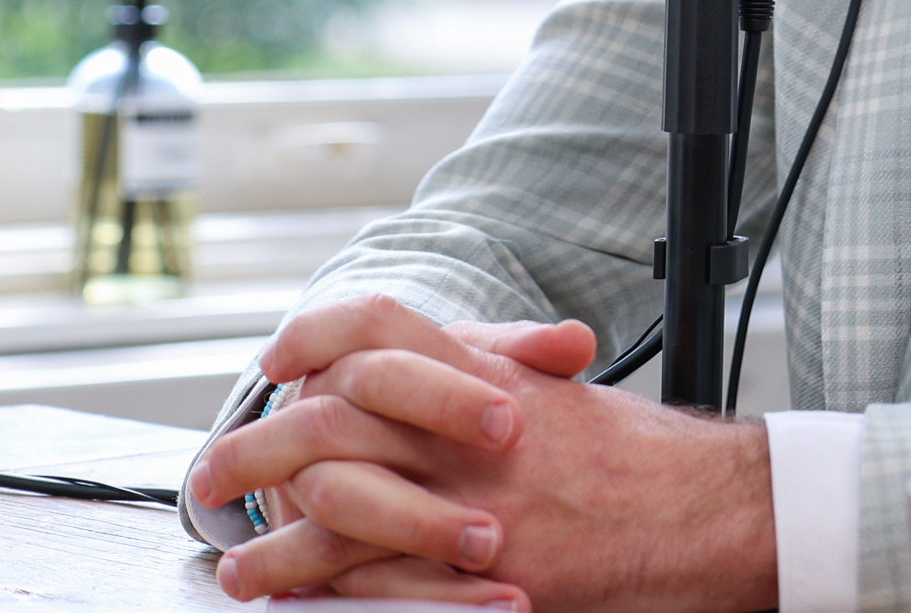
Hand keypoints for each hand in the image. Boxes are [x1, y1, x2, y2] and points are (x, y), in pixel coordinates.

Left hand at [194, 298, 776, 611]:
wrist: (697, 513)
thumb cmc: (637, 456)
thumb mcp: (560, 389)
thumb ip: (496, 362)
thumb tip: (442, 347)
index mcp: (483, 374)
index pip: (377, 326)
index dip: (316, 334)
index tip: (275, 362)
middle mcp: (466, 432)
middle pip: (329, 420)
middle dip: (255, 451)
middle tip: (212, 474)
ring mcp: (469, 504)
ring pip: (336, 510)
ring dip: (272, 539)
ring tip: (235, 562)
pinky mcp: (477, 575)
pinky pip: (377, 584)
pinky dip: (322, 593)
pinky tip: (291, 601)